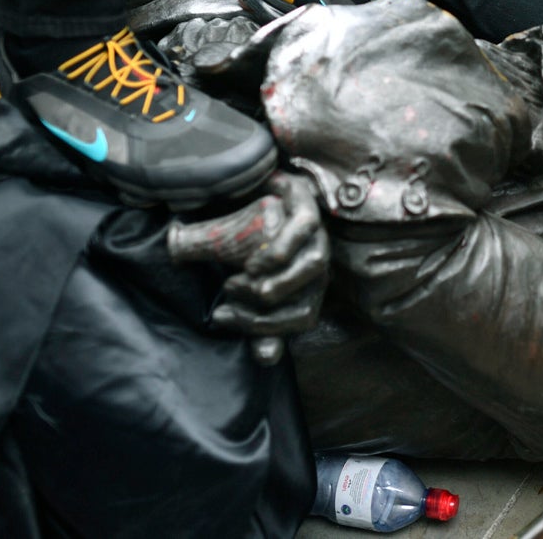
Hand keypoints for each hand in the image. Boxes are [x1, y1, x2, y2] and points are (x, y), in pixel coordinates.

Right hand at [168, 171, 329, 364]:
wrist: (242, 185)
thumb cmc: (242, 238)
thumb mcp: (239, 278)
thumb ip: (252, 314)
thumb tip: (267, 356)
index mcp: (307, 284)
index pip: (303, 319)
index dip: (266, 330)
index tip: (223, 317)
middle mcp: (318, 261)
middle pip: (311, 300)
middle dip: (267, 313)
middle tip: (229, 301)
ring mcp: (318, 232)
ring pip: (316, 264)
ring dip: (279, 283)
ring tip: (241, 281)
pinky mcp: (307, 201)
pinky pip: (307, 226)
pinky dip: (282, 248)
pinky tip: (256, 258)